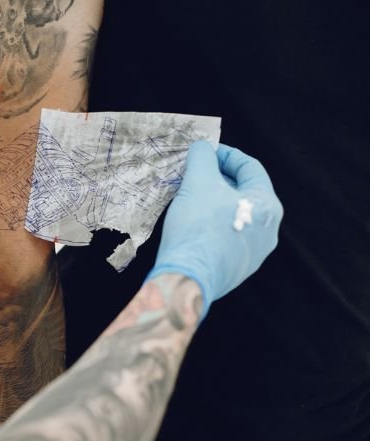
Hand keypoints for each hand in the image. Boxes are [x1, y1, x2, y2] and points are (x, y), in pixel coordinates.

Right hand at [148, 141, 283, 317]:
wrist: (187, 277)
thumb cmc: (197, 227)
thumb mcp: (198, 182)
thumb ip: (203, 158)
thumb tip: (203, 148)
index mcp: (267, 206)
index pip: (250, 168)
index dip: (225, 154)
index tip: (204, 151)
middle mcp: (268, 231)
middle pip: (244, 193)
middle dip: (218, 179)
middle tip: (194, 173)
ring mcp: (254, 253)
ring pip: (234, 216)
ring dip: (214, 202)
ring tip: (190, 197)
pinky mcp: (236, 269)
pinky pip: (226, 237)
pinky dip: (212, 224)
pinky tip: (192, 224)